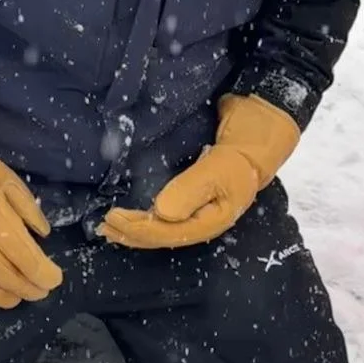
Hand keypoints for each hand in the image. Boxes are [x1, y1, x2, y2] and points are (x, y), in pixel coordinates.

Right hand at [0, 85, 61, 321]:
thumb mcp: (7, 179)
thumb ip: (27, 208)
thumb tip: (44, 235)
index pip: (26, 259)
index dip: (44, 275)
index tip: (54, 280)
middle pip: (6, 276)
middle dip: (28, 288)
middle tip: (39, 292)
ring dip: (2, 297)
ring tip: (15, 299)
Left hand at [101, 93, 299, 248]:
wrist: (261, 127)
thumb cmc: (244, 149)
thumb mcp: (220, 168)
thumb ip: (191, 189)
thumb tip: (160, 212)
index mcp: (213, 220)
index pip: (169, 233)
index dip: (140, 229)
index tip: (114, 217)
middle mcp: (203, 218)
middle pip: (163, 235)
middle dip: (133, 233)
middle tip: (103, 225)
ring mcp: (198, 207)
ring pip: (162, 226)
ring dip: (136, 228)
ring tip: (111, 226)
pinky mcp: (193, 193)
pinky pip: (165, 210)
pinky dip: (146, 213)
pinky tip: (132, 212)